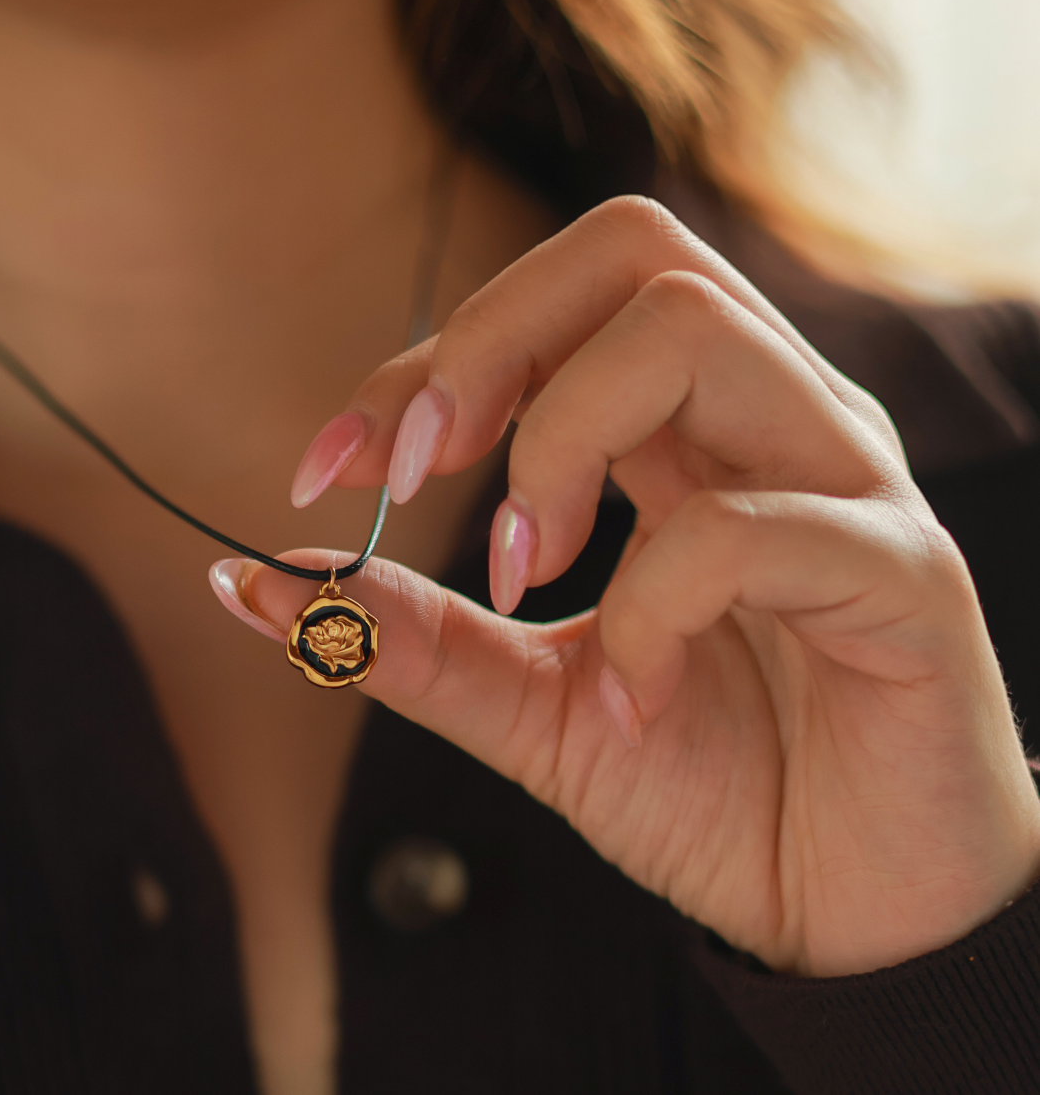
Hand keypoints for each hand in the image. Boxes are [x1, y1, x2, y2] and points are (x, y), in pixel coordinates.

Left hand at [211, 197, 1039, 977]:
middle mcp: (770, 425)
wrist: (854, 912)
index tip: (326, 470)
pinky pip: (752, 529)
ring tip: (524, 576)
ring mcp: (846, 483)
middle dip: (487, 341)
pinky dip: (647, 608)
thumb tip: (258, 587)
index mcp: (688, 439)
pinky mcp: (905, 575)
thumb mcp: (534, 709)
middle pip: (632, 250)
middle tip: (420, 471)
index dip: (419, 367)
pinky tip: (632, 699)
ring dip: (559, 444)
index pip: (549, 313)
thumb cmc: (716, 790)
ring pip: (691, 332)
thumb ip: (415, 641)